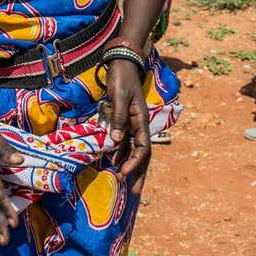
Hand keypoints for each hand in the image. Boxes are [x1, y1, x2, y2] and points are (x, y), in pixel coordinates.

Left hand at [103, 59, 150, 185]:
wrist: (120, 63)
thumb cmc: (122, 78)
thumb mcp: (120, 97)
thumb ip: (119, 118)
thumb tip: (116, 141)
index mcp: (142, 120)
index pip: (143, 148)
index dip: (134, 163)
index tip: (122, 173)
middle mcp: (139, 125)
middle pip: (142, 154)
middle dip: (138, 173)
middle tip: (133, 192)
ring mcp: (132, 123)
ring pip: (133, 150)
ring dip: (128, 165)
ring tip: (121, 181)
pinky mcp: (123, 120)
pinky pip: (124, 141)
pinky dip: (120, 153)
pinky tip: (113, 162)